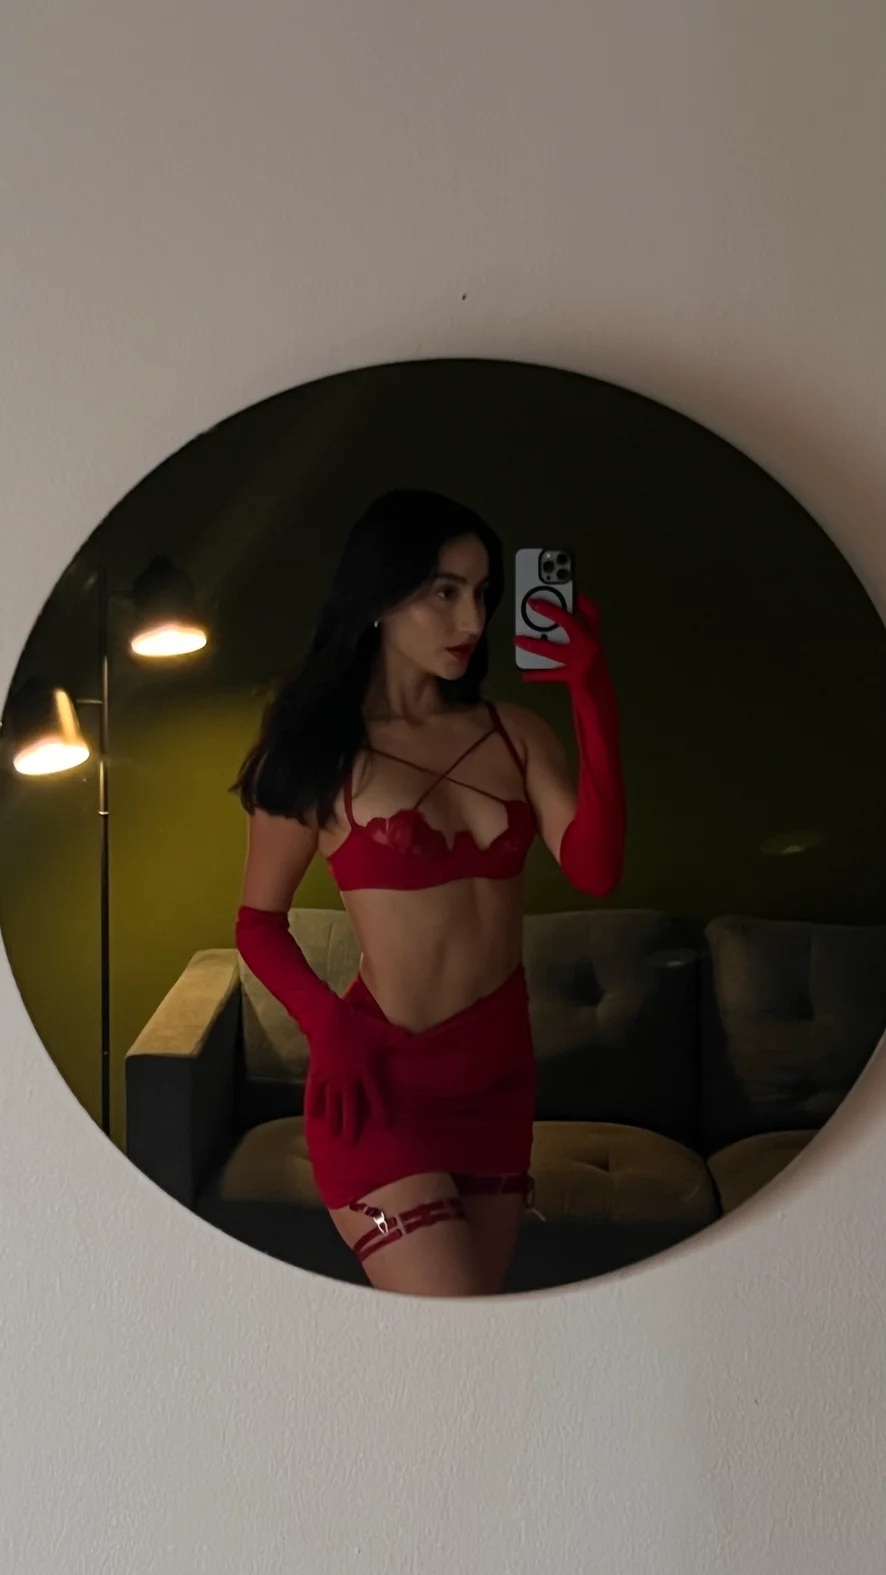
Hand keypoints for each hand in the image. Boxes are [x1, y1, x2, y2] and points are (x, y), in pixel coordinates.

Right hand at [305, 994, 392, 1145]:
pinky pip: (315, 1093)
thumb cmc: (356, 1025)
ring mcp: (332, 1079)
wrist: (328, 1019)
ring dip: (333, 1122)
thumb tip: (412, 1039)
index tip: (385, 1126)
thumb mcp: (380, 1031)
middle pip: (351, 1108)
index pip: (375, 1096)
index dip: (380, 1111)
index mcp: (366, 1071)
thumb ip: (396, 1038)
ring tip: (333, 1136)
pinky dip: (314, 1106)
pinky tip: (313, 1117)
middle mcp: (349, 1080)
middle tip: (350, 1143)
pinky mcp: (317, 1074)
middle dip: (351, 1126)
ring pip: (333, 1105)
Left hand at [514, 592, 602, 684]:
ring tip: (517, 640)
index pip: (592, 613)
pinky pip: (549, 675)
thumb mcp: (589, 653)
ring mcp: (581, 661)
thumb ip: (575, 640)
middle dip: (550, 612)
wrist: (602, 699)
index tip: (568, 589)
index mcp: (594, 638)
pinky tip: (524, 675)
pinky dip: (535, 675)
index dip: (581, 600)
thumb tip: (546, 630)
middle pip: (569, 623)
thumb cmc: (592, 674)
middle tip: (533, 604)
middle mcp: (589, 646)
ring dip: (534, 645)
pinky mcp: (573, 677)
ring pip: (552, 650)